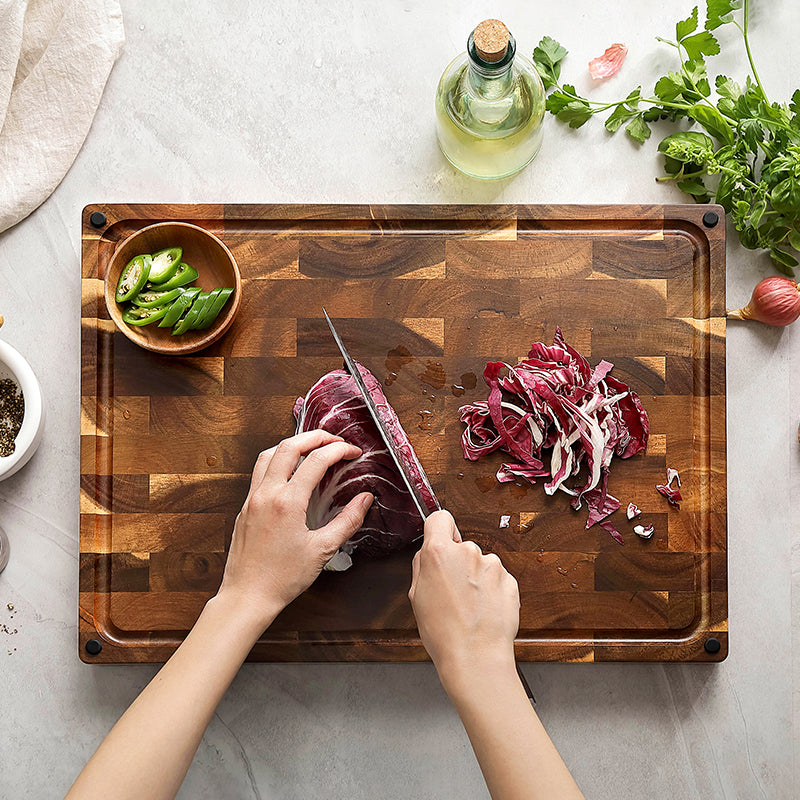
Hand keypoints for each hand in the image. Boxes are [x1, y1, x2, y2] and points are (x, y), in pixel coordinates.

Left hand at [218, 430, 372, 627]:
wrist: (247, 597)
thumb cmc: (282, 579)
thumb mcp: (322, 550)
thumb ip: (348, 521)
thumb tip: (365, 499)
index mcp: (287, 502)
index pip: (316, 460)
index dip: (339, 450)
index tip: (353, 452)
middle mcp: (266, 494)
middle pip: (289, 446)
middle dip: (315, 436)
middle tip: (335, 440)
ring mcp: (252, 498)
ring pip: (269, 454)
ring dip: (292, 444)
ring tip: (311, 448)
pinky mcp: (245, 507)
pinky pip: (259, 471)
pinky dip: (277, 461)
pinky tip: (290, 471)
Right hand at [408, 511, 519, 688]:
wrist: (475, 657)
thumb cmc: (444, 633)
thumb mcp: (416, 597)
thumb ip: (422, 566)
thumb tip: (428, 553)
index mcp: (440, 552)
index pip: (440, 518)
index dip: (439, 529)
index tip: (441, 538)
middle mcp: (468, 552)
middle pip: (462, 546)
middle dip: (458, 563)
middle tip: (452, 592)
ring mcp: (492, 565)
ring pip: (481, 564)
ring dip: (476, 578)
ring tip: (470, 607)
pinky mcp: (510, 580)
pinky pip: (497, 579)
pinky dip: (492, 591)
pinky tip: (484, 611)